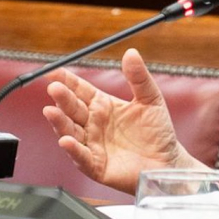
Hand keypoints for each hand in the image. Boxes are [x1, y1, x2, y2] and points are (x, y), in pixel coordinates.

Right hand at [42, 48, 204, 194]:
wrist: (167, 161)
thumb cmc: (157, 131)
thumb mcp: (150, 99)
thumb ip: (139, 77)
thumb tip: (131, 53)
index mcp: (103, 106)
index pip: (80, 90)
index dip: (67, 81)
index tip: (54, 72)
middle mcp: (93, 125)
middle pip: (73, 109)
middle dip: (62, 99)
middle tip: (54, 88)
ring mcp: (93, 145)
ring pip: (71, 132)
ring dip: (60, 122)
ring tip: (51, 111)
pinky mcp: (97, 166)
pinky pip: (82, 157)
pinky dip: (74, 150)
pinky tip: (66, 141)